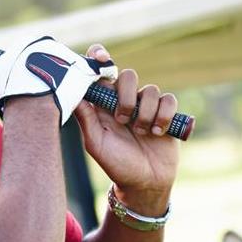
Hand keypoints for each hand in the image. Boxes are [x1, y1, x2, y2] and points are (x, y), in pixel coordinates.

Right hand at [0, 37, 109, 124]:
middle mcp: (55, 48)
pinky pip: (83, 82)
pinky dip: (79, 90)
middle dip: (42, 81)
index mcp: (34, 44)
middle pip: (48, 66)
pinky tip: (71, 101)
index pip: (29, 60)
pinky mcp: (86, 75)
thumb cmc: (9, 87)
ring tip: (50, 103)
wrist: (35, 104)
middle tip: (34, 98)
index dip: (23, 76)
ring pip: (65, 76)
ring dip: (60, 87)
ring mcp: (72, 61)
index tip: (20, 88)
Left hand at [73, 45, 178, 212]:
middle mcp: (125, 101)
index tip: (101, 57)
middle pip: (127, 75)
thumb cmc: (116, 164)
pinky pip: (169, 99)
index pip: (100, 73)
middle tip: (123, 120)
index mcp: (104, 104)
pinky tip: (158, 133)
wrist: (145, 184)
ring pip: (150, 89)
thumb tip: (72, 92)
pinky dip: (163, 115)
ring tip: (141, 133)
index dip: (99, 58)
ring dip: (145, 113)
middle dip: (126, 97)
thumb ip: (85, 118)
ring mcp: (146, 106)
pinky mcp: (166, 113)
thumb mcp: (96, 143)